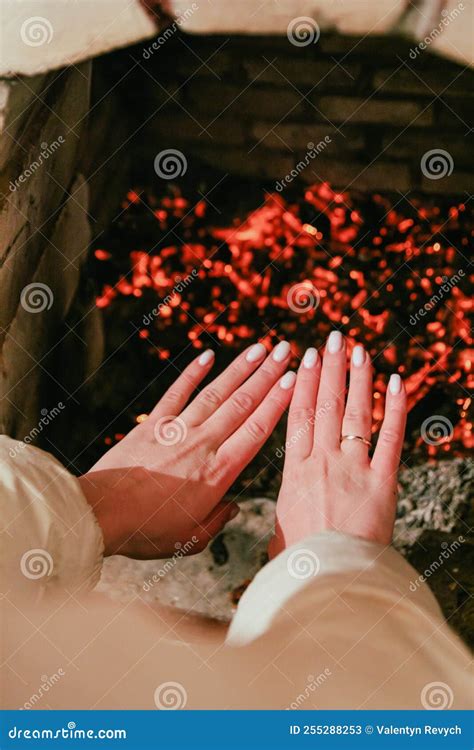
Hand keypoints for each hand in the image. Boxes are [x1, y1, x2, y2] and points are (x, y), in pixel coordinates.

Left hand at [78, 342, 294, 558]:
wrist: (102, 513)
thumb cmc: (147, 530)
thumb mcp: (191, 538)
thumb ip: (217, 520)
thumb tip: (233, 507)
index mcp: (218, 472)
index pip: (256, 430)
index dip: (277, 403)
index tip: (293, 381)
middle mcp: (203, 444)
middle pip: (241, 403)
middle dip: (267, 375)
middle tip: (285, 351)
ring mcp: (177, 430)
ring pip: (215, 393)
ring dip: (239, 369)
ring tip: (259, 349)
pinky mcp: (152, 424)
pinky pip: (177, 393)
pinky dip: (192, 373)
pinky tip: (207, 356)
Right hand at [269, 331, 406, 556]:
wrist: (328, 579)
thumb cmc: (299, 562)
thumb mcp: (279, 532)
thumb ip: (283, 513)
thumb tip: (279, 517)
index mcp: (295, 471)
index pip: (298, 415)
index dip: (302, 382)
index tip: (304, 357)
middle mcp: (323, 462)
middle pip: (325, 404)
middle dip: (330, 368)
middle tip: (333, 339)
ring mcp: (354, 468)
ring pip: (354, 413)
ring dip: (358, 378)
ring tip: (359, 349)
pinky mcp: (383, 481)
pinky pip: (390, 437)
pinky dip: (394, 408)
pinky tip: (396, 382)